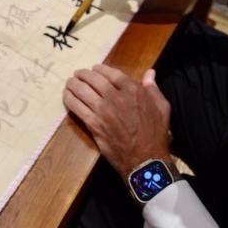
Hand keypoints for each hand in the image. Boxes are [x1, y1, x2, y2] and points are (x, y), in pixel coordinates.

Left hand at [63, 64, 171, 179]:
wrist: (145, 158)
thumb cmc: (155, 133)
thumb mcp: (161, 107)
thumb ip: (153, 88)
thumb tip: (149, 73)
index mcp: (132, 89)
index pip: (111, 73)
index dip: (100, 69)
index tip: (94, 69)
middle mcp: (115, 96)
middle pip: (94, 79)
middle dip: (83, 74)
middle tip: (78, 74)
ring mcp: (102, 110)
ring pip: (82, 91)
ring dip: (73, 84)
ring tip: (69, 83)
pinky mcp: (93, 123)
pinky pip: (77, 107)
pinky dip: (69, 99)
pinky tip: (66, 96)